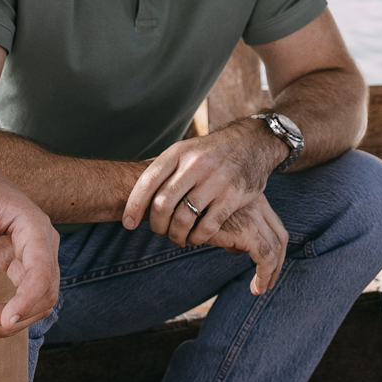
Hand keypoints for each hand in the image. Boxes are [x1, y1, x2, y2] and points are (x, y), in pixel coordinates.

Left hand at [0, 155, 60, 339]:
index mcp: (35, 227)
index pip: (42, 271)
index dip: (27, 299)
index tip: (5, 320)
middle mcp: (43, 245)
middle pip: (46, 293)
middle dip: (17, 316)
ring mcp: (36, 258)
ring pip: (39, 302)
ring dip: (13, 323)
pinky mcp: (23, 268)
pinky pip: (25, 300)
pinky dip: (9, 317)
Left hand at [124, 125, 273, 251]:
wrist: (252, 143)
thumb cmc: (212, 153)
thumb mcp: (186, 150)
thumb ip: (165, 171)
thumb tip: (136, 198)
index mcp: (178, 153)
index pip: (147, 182)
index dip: (134, 206)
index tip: (128, 223)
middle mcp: (195, 164)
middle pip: (163, 204)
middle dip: (156, 225)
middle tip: (159, 231)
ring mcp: (215, 180)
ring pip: (184, 218)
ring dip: (176, 235)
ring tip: (177, 238)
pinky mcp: (233, 196)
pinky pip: (207, 226)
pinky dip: (197, 238)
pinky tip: (195, 238)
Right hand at [200, 196, 291, 294]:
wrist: (177, 204)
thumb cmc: (191, 210)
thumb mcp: (216, 217)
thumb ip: (229, 230)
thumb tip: (237, 250)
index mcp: (253, 197)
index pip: (275, 225)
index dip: (277, 248)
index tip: (270, 266)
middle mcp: (257, 203)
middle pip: (280, 236)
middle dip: (278, 262)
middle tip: (269, 281)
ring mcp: (253, 216)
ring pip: (275, 249)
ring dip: (271, 273)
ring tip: (260, 289)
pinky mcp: (247, 231)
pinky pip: (265, 258)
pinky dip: (264, 275)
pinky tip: (256, 288)